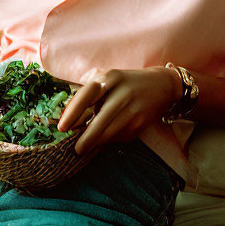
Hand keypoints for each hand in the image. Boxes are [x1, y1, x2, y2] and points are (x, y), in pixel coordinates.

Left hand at [57, 66, 175, 155]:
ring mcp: (133, 107)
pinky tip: (105, 141)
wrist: (162, 85)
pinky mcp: (141, 121)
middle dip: (85, 139)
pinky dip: (110, 141)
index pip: (86, 95)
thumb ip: (90, 93)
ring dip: (96, 143)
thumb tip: (71, 118)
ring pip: (109, 133)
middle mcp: (121, 92)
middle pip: (99, 121)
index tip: (62, 127)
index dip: (72, 113)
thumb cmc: (126, 83)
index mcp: (109, 76)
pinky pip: (121, 136)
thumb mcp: (109, 79)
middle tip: (75, 149)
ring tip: (85, 148)